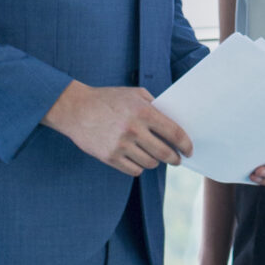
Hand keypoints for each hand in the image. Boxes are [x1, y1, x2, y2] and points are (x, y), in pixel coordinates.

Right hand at [43, 80, 190, 175]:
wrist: (75, 109)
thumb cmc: (108, 99)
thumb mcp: (134, 93)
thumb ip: (154, 106)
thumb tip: (176, 123)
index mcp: (143, 112)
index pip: (174, 132)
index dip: (186, 144)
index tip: (190, 150)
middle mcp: (133, 130)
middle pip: (164, 153)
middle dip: (175, 158)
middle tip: (177, 159)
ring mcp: (120, 145)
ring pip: (150, 163)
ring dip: (155, 162)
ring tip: (154, 156)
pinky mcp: (109, 157)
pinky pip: (134, 170)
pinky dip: (139, 167)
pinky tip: (138, 160)